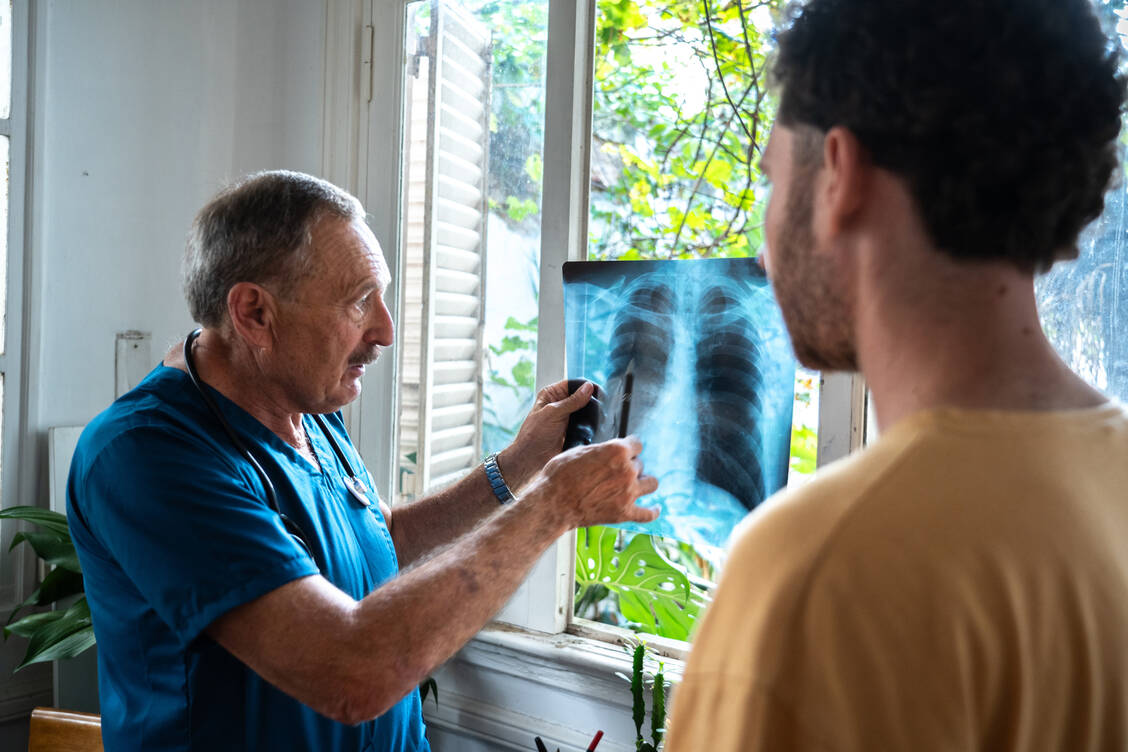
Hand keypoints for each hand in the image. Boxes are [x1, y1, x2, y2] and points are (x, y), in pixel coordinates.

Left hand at [499, 379, 596, 489]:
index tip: (600, 391)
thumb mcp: (553, 413)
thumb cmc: (535, 435)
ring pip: (586, 412)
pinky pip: (587, 425)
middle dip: (592, 401)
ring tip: (603, 418)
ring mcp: (568, 418)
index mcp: (552, 394)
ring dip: (593, 415)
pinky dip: (593, 426)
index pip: (573, 384)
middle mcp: (560, 404)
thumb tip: (588, 387)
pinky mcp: (573, 431)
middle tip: (604, 406)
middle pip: (582, 397)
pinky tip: (599, 427)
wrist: (532, 460)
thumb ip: (572, 401)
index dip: (586, 386)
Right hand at [532, 435, 658, 530]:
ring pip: (652, 483)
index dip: (630, 446)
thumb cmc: (561, 475)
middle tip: (616, 471)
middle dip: (630, 465)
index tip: (627, 449)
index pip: (637, 443)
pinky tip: (655, 508)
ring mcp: (628, 493)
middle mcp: (627, 470)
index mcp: (617, 451)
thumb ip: (600, 451)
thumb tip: (606, 452)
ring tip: (636, 483)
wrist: (553, 502)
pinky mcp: (625, 513)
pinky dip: (653, 511)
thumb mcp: (580, 451)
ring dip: (644, 481)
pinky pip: (648, 514)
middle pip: (640, 463)